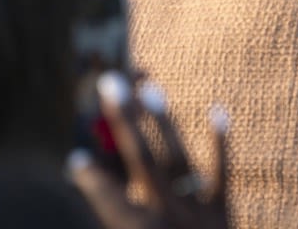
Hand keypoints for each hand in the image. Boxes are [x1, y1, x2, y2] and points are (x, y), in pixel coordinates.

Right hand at [68, 71, 228, 228]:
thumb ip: (117, 220)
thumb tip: (99, 184)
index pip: (107, 200)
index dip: (91, 182)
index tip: (74, 160)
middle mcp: (167, 217)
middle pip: (141, 160)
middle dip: (123, 121)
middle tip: (109, 82)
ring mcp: (197, 211)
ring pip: (178, 158)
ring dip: (163, 121)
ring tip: (149, 86)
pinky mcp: (223, 211)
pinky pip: (222, 172)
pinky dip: (220, 142)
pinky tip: (218, 108)